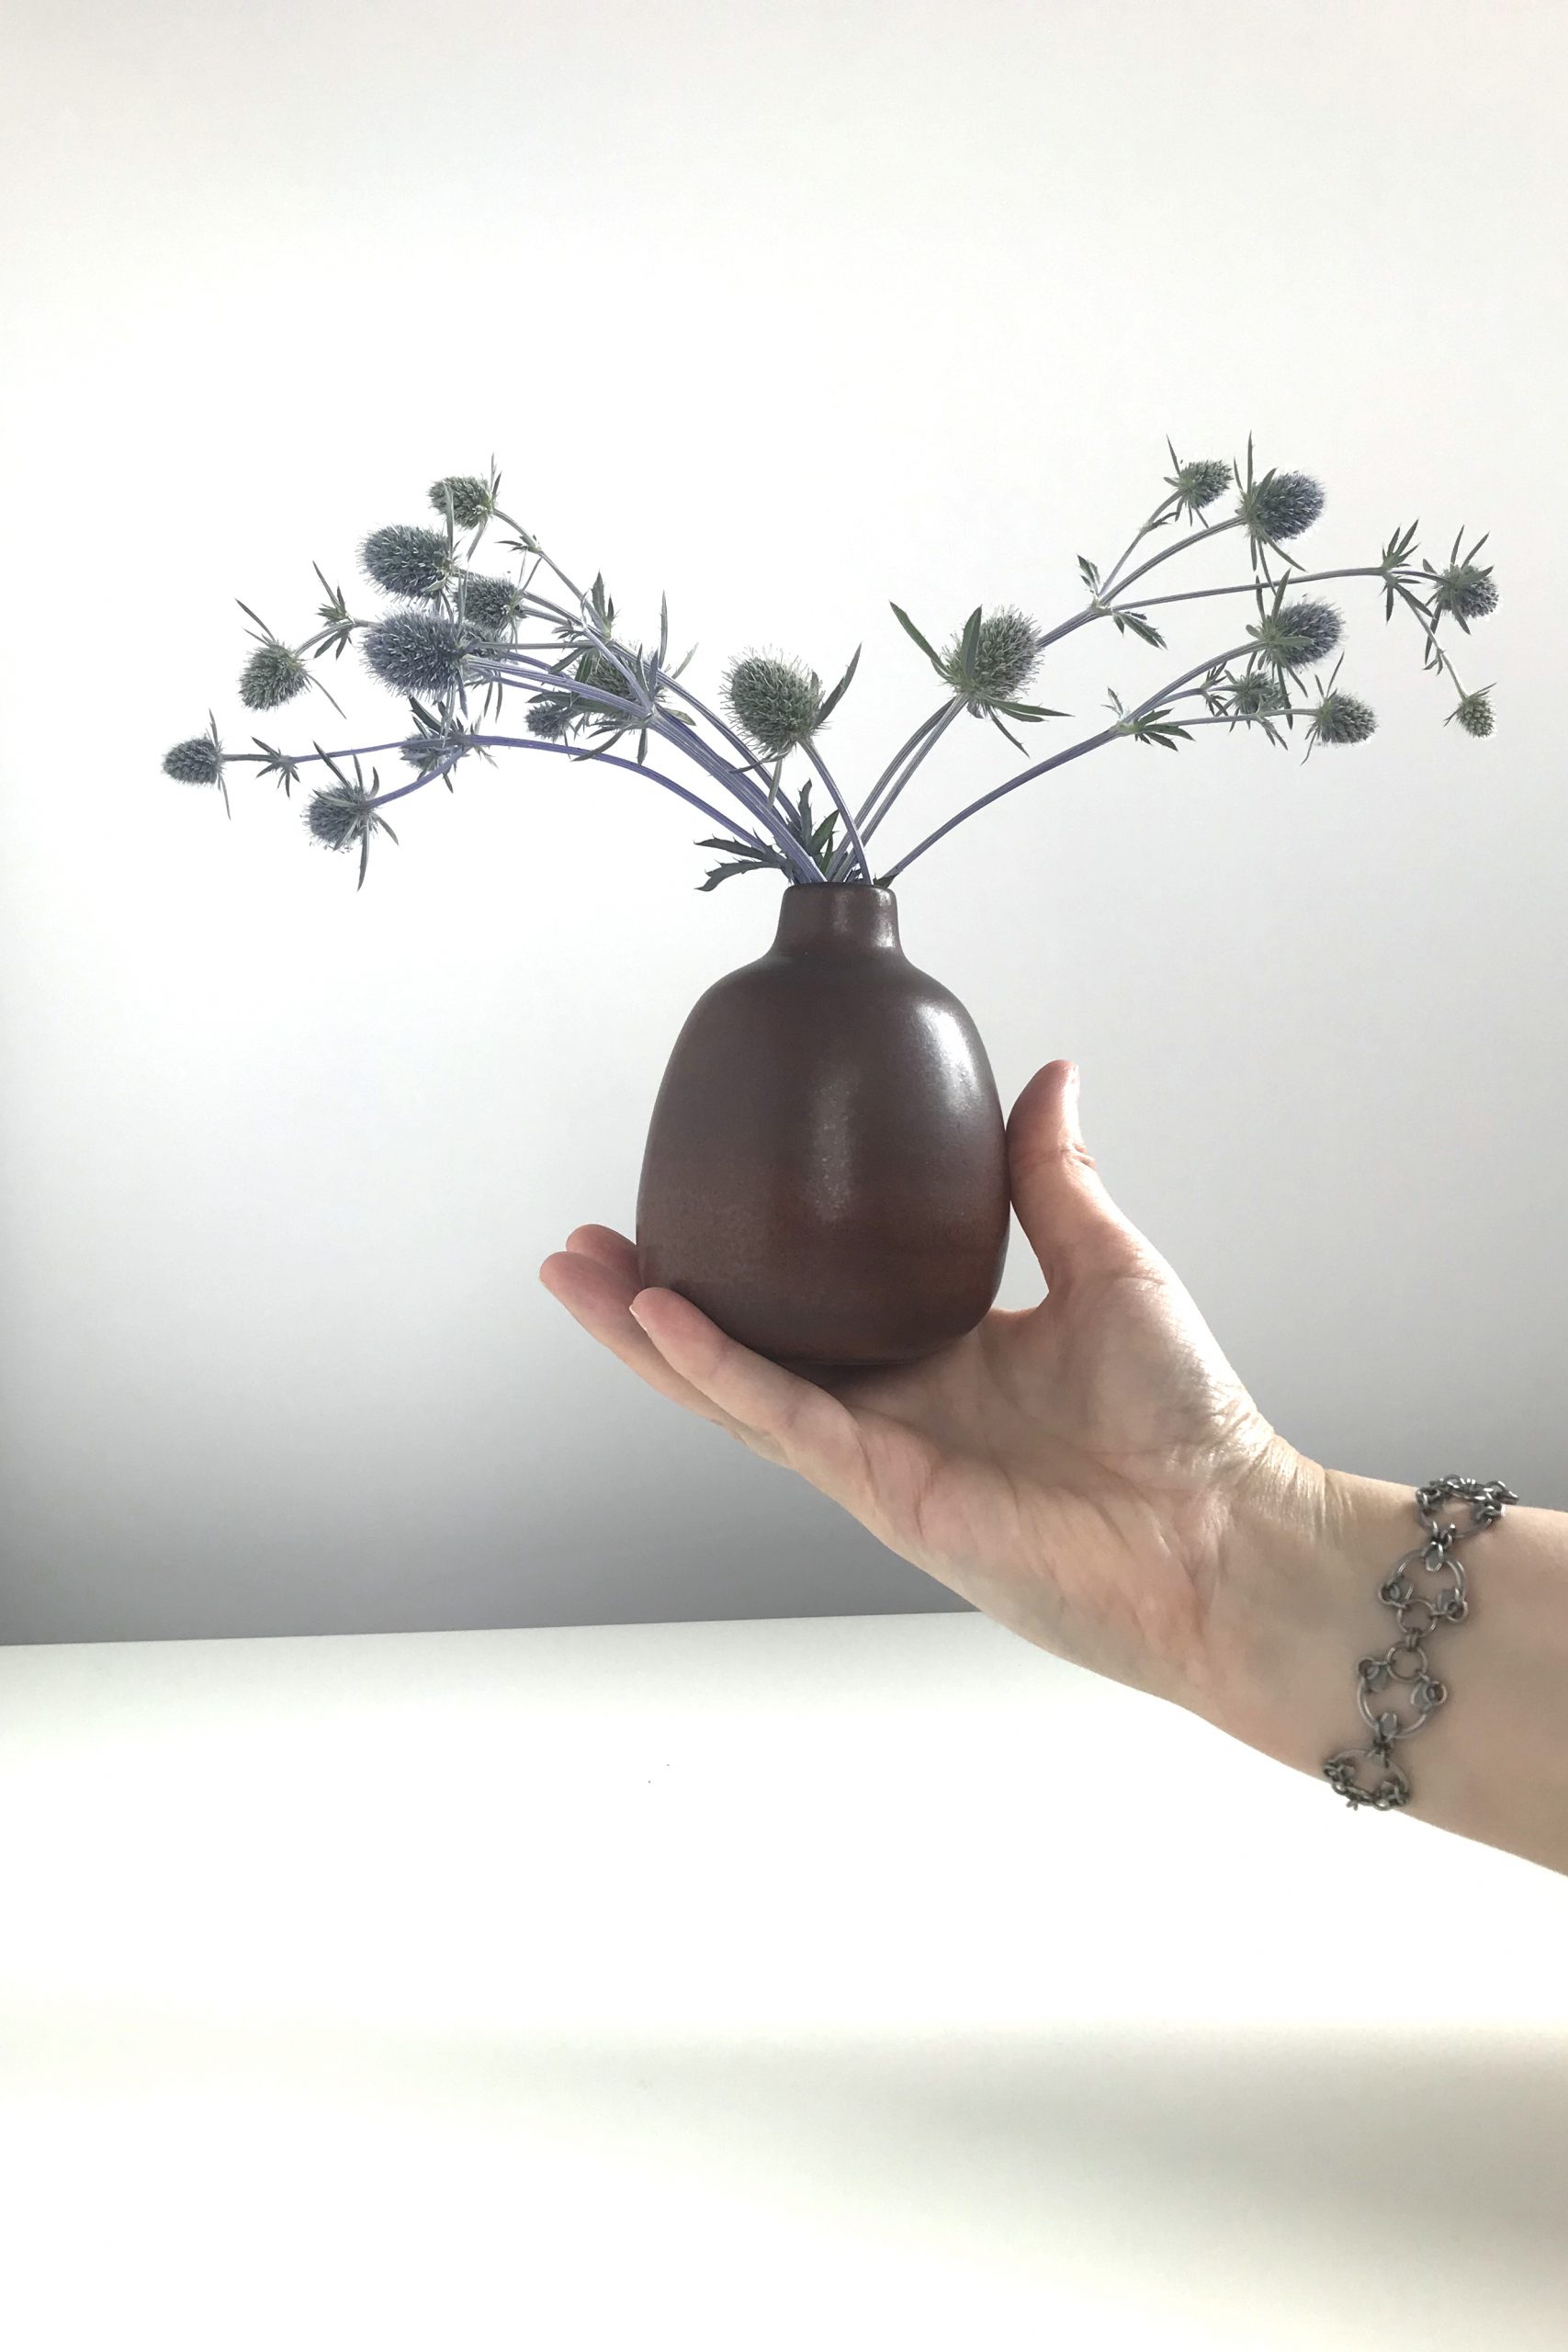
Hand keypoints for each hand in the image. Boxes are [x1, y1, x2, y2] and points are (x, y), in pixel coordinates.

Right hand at [539, 1059, 1320, 1711]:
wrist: (1226, 1534)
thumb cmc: (1187, 1419)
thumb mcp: (1108, 1263)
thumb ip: (1050, 1178)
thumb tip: (1046, 1075)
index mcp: (935, 1356)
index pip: (808, 1306)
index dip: (737, 1263)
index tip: (683, 1198)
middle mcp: (889, 1409)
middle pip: (738, 1349)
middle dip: (648, 1302)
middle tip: (580, 1245)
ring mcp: (876, 1456)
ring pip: (731, 1389)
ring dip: (645, 1336)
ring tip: (573, 1276)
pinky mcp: (884, 1491)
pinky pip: (784, 1418)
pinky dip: (718, 1367)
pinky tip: (663, 1315)